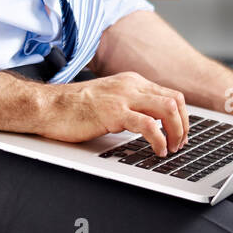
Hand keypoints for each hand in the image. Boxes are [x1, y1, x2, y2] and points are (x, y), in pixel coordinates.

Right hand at [35, 71, 188, 155]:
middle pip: (176, 100)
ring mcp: (123, 97)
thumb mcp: (109, 101)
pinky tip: (157, 151)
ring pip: (168, 109)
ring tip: (171, 149)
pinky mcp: (114, 113)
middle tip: (180, 144)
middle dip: (184, 125)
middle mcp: (131, 85)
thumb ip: (129, 106)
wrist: (48, 107)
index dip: (182, 117)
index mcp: (131, 82)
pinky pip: (148, 125)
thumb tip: (148, 123)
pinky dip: (159, 140)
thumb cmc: (73, 108)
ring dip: (176, 132)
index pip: (171, 94)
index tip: (180, 134)